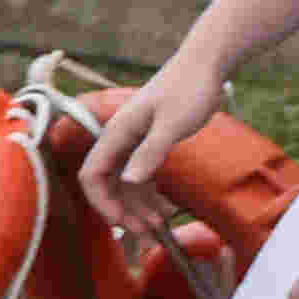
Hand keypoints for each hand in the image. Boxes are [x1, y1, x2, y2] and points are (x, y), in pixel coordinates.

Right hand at [84, 46, 234, 263]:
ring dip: (138, 207)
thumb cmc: (189, 89)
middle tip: (147, 234)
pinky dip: (150, 195)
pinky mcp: (149, 142)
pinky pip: (142, 175)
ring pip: (125, 183)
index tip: (123, 222)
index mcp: (116, 134)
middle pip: (108, 184)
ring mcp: (134, 142)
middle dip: (123, 211)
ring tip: (158, 228)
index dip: (103, 202)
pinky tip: (164, 210)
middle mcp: (119, 140)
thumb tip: (130, 181)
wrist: (205, 64)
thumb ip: (150, 152)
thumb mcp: (173, 123)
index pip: (93, 175)